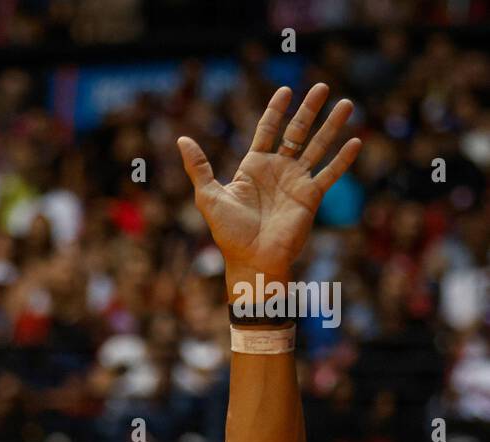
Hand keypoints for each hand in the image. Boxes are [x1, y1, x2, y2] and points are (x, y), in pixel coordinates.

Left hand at [176, 83, 361, 294]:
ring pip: (318, 146)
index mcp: (254, 167)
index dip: (276, 110)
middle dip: (309, 109)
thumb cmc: (229, 232)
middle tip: (322, 87)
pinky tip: (356, 141)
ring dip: (332, 125)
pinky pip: (330, 173)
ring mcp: (296, 181)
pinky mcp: (311, 196)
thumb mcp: (208, 196)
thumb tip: (182, 139)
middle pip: (297, 132)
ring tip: (347, 103)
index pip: (268, 130)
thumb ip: (198, 167)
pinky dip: (343, 159)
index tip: (286, 90)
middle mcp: (278, 170)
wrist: (251, 259)